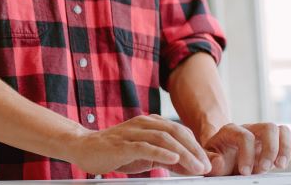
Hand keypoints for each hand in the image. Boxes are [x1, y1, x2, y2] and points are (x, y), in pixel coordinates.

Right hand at [67, 114, 211, 175]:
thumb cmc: (116, 152)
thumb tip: (189, 167)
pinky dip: (161, 152)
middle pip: (175, 131)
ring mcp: (131, 132)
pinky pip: (144, 146)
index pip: (179, 130)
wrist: (84, 148)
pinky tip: (174, 159)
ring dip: (183, 153)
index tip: (207, 162)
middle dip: (194, 149)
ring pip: (163, 138)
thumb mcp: (144, 155)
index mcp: (149, 123)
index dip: (195, 145)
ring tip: (196, 167)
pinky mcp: (121, 145)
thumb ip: (165, 158)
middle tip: (206, 166)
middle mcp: (142, 123)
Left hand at [202, 123, 290, 175]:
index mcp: (232, 130)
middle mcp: (251, 129)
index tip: (244, 172)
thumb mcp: (210, 159)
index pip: (244, 136)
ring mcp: (265, 135)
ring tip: (280, 166)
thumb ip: (212, 160)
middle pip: (268, 127)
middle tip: (265, 168)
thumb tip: (220, 161)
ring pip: (283, 130)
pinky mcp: (276, 144)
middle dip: (270, 149)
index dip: (246, 154)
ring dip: (286, 148)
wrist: (223, 155)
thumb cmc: (217, 157)